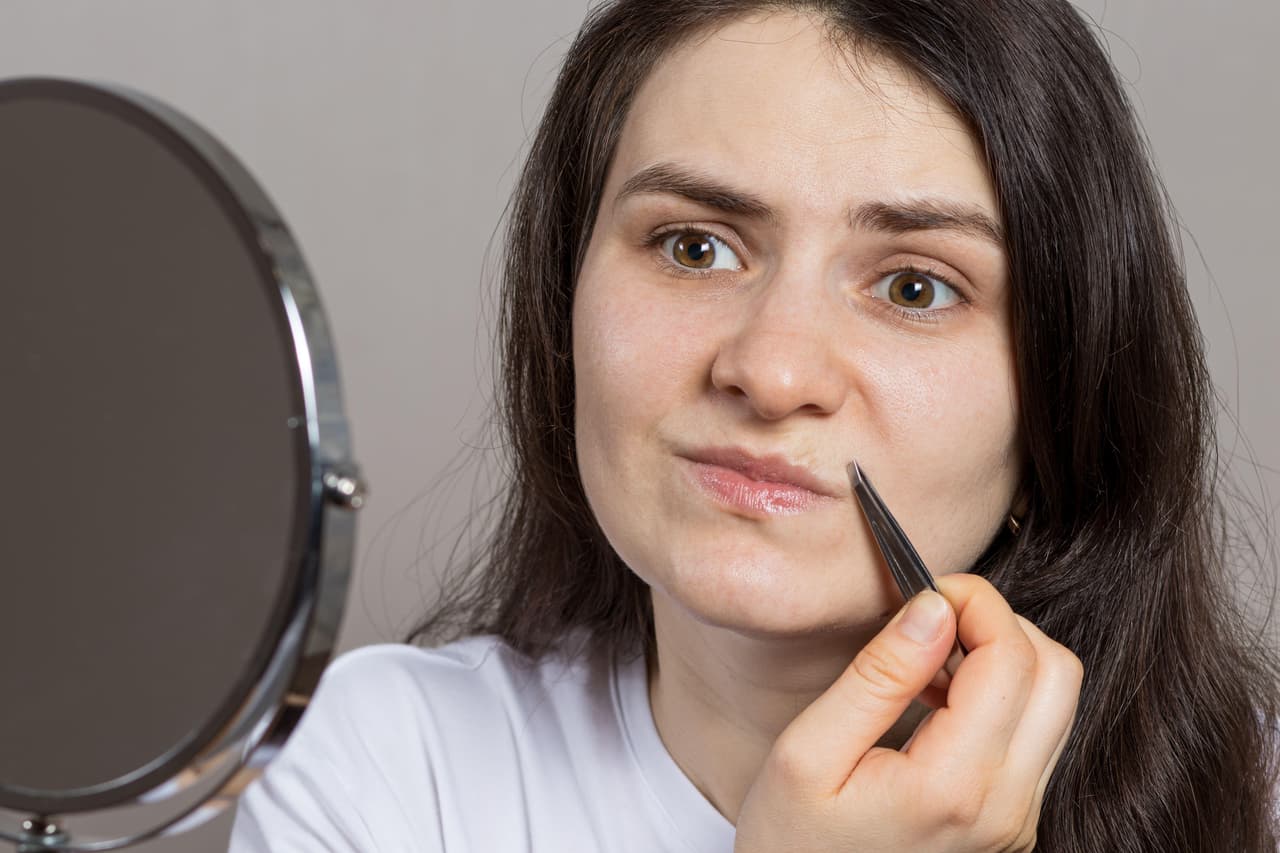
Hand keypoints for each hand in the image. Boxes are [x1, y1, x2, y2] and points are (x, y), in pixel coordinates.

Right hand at [733, 574, 1082, 852]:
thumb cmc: (792, 842)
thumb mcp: (807, 752)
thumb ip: (877, 677)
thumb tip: (933, 608)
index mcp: (954, 787)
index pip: (1012, 658)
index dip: (977, 601)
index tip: (926, 590)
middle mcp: (1006, 809)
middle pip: (1058, 673)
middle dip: (1002, 622)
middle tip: (934, 618)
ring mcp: (1016, 821)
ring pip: (1058, 701)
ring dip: (1005, 657)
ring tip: (930, 662)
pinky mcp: (1013, 824)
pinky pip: (1038, 733)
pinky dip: (1003, 695)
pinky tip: (940, 698)